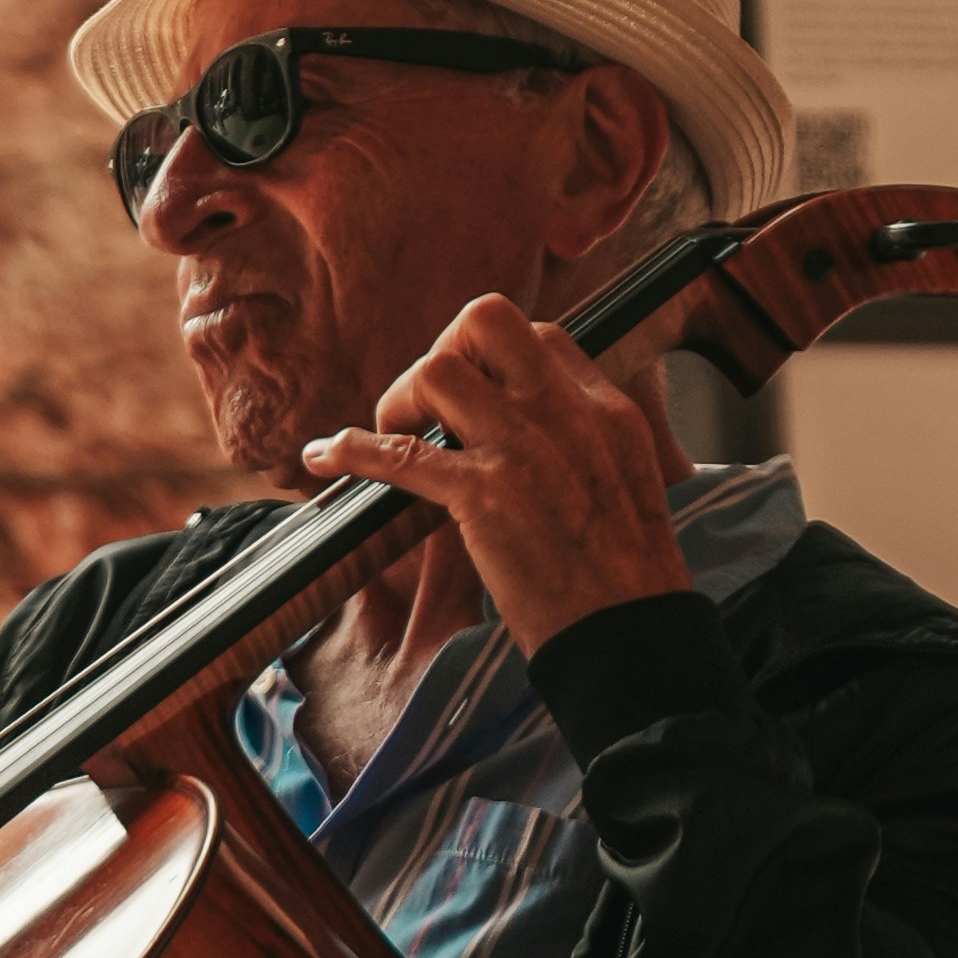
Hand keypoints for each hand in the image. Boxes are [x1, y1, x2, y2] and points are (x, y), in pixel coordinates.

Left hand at [298, 295, 690, 652]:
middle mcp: (566, 415)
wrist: (632, 636)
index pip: (541, 336)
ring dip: (402, 401)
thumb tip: (534, 438)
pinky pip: (401, 454)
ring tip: (397, 438)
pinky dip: (354, 451)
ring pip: (437, 372)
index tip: (473, 401)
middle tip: (429, 408)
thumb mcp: (632, 485)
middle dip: (443, 353)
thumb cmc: (628, 582)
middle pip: (485, 322)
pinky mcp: (486, 498)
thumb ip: (589, 447)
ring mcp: (525, 451)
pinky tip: (325, 457)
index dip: (492, 360)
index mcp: (606, 411)